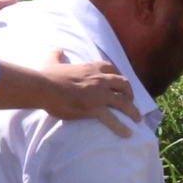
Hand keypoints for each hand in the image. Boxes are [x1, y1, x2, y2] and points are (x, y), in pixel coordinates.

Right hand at [0, 54, 139, 134]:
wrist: (45, 88)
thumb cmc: (48, 76)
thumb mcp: (53, 61)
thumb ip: (57, 55)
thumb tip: (57, 48)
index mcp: (92, 68)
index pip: (111, 69)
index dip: (117, 76)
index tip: (119, 83)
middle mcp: (100, 79)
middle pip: (123, 84)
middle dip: (130, 93)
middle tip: (131, 101)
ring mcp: (99, 95)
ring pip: (123, 102)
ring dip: (132, 111)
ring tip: (137, 119)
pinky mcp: (95, 108)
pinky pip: (113, 119)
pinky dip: (121, 127)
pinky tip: (127, 134)